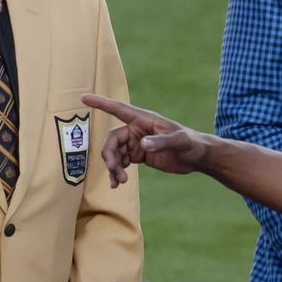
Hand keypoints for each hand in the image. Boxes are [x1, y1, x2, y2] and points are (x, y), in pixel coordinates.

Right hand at [82, 94, 213, 185]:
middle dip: (109, 155)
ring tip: (119, 181)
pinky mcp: (139, 155)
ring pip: (115, 152)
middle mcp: (137, 129)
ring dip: (113, 167)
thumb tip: (142, 144)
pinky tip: (118, 183)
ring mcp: (136, 142)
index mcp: (144, 119)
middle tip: (115, 171)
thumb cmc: (191, 143)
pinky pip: (121, 162)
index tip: (83, 98)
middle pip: (112, 139)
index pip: (118, 109)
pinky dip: (117, 172)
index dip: (101, 103)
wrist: (197, 157)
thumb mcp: (179, 142)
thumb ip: (161, 142)